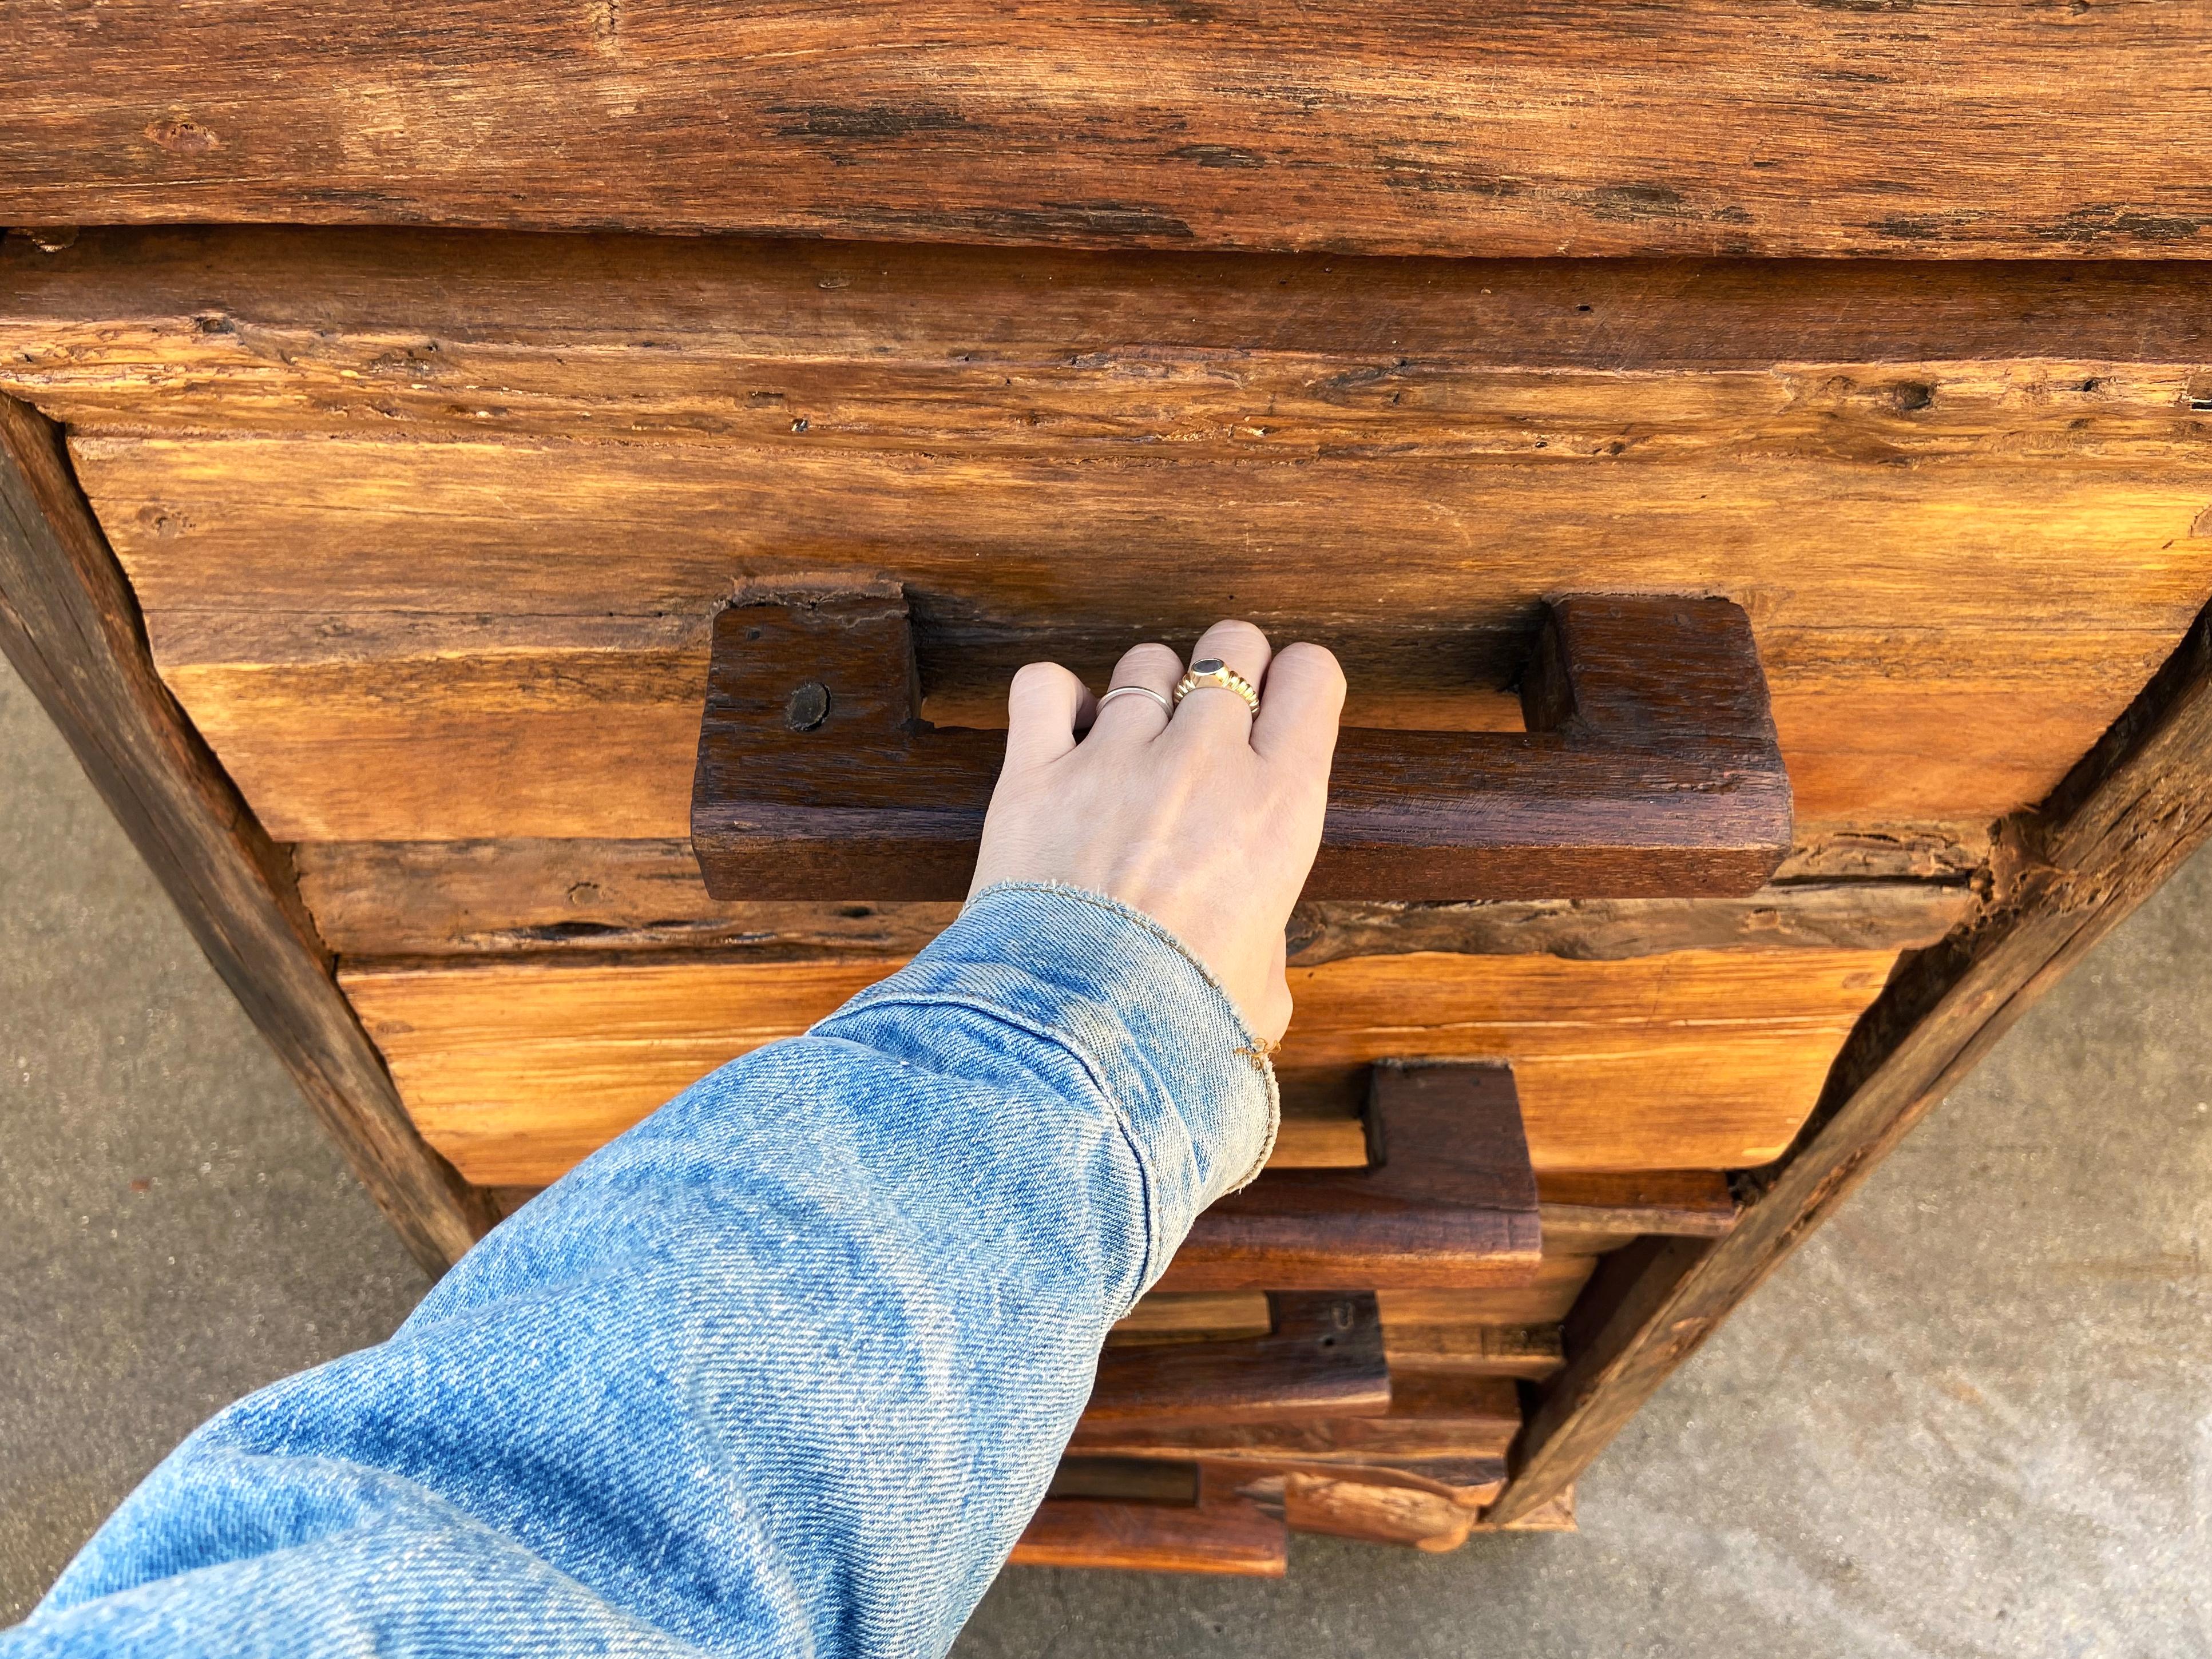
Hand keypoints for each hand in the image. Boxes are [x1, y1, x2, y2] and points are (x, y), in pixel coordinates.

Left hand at [969, 620, 1345, 1041]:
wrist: (1078, 1035)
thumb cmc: (1179, 1022)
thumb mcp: (1264, 991)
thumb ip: (1264, 944)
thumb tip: (1248, 949)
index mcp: (1280, 806)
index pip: (1314, 676)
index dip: (1296, 681)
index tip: (1278, 707)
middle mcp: (1206, 761)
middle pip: (1233, 646)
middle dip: (1225, 670)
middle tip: (1207, 721)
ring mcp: (1117, 755)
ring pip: (1144, 663)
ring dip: (1144, 693)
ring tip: (1130, 745)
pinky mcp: (1036, 769)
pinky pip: (1043, 684)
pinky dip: (1054, 699)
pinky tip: (1064, 735)